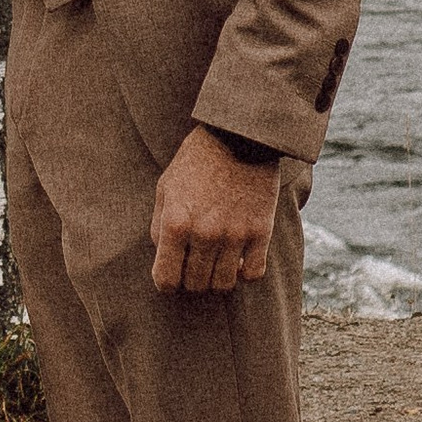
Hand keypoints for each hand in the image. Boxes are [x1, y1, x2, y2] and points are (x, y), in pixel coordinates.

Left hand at [149, 127, 280, 297]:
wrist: (239, 136)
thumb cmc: (196, 161)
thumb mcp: (165, 187)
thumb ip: (159, 226)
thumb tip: (163, 257)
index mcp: (176, 223)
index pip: (166, 279)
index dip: (166, 284)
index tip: (171, 279)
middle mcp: (205, 234)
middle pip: (196, 285)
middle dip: (191, 281)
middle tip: (194, 267)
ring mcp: (235, 235)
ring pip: (224, 284)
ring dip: (217, 279)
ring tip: (215, 264)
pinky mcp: (261, 231)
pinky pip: (253, 274)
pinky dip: (245, 273)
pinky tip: (239, 260)